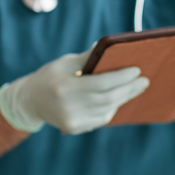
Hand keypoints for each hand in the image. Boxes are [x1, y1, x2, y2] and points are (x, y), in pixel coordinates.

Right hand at [0, 47, 148, 133]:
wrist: (29, 101)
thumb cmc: (50, 76)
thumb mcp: (65, 62)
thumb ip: (88, 57)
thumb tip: (110, 47)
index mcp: (65, 87)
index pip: (101, 83)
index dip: (122, 77)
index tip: (137, 70)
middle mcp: (69, 106)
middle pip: (108, 98)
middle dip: (129, 89)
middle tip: (144, 81)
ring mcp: (72, 120)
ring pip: (107, 110)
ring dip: (124, 98)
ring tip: (136, 88)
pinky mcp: (75, 128)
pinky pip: (101, 118)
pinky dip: (112, 108)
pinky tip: (120, 98)